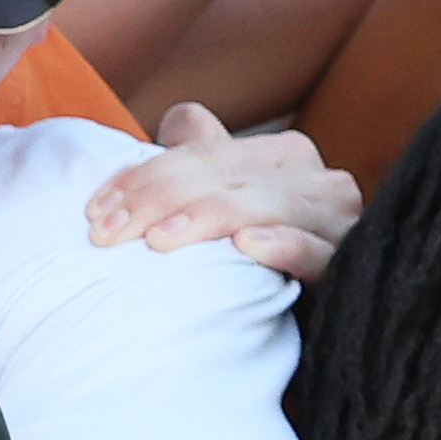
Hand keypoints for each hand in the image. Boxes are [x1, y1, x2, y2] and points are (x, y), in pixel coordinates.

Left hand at [84, 106, 361, 284]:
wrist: (319, 323)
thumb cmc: (257, 265)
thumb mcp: (225, 205)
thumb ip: (202, 159)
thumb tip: (180, 116)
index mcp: (281, 157)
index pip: (202, 155)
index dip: (144, 178)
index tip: (94, 212)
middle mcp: (314, 178)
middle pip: (225, 176)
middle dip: (159, 200)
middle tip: (106, 234)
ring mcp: (335, 219)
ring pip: (263, 206)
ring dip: (207, 219)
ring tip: (158, 241)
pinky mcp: (346, 262)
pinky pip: (315, 250)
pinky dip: (281, 244)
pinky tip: (246, 246)